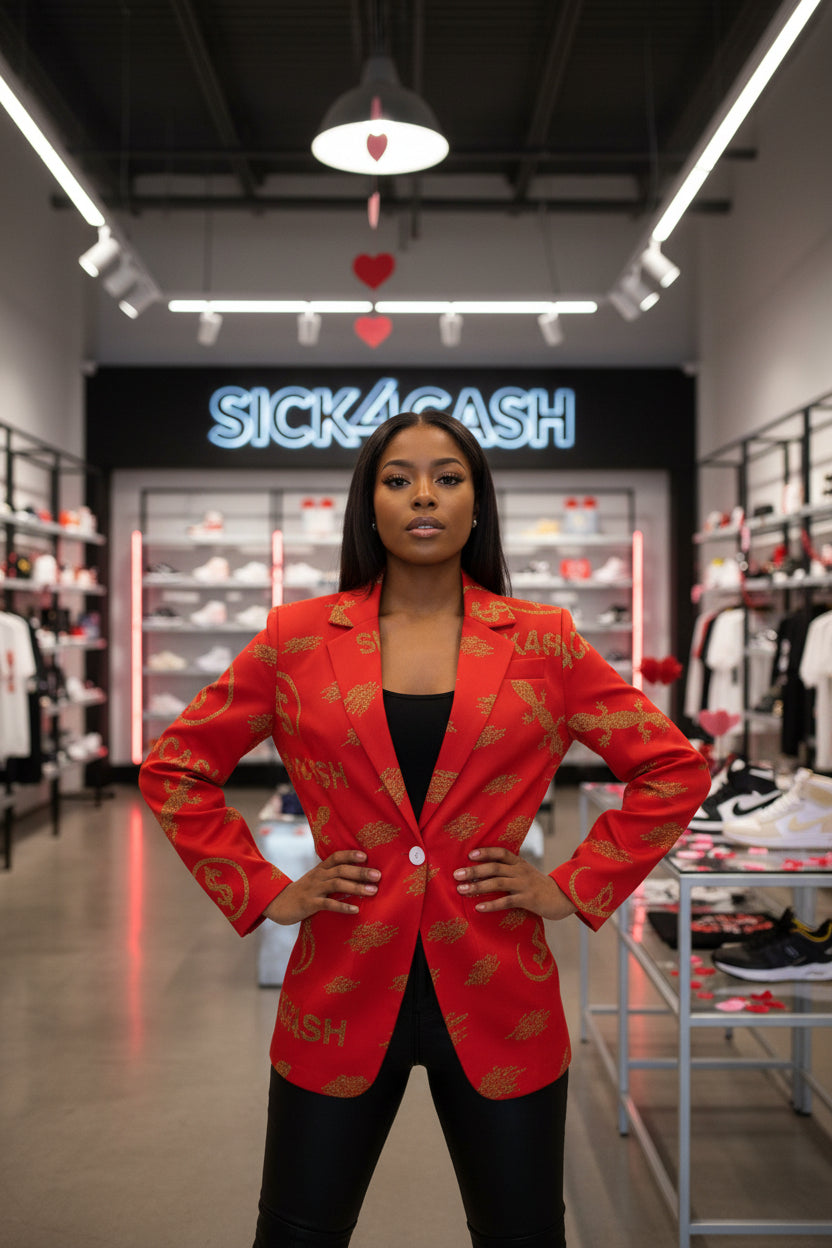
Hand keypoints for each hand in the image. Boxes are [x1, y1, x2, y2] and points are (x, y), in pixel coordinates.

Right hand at [263, 850, 380, 924]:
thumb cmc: (303, 893)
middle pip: (341, 870)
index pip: (336, 857)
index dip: (350, 855)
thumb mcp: (315, 880)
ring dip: (356, 887)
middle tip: (378, 876)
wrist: (278, 904)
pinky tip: (355, 909)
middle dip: (360, 872)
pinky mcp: (309, 904)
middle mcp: (318, 876)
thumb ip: (331, 877)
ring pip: (337, 884)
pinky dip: (343, 906)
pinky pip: (328, 904)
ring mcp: (313, 889)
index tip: (365, 856)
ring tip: (372, 891)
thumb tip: (357, 878)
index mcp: (320, 869)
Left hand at [454, 847, 576, 919]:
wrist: (563, 898)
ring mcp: (524, 885)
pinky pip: (507, 901)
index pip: (501, 853)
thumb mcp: (525, 873)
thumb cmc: (539, 886)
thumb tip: (485, 868)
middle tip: (456, 874)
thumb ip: (509, 869)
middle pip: (495, 867)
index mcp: (519, 863)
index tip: (470, 854)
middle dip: (474, 870)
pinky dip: (491, 904)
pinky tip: (479, 907)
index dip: (486, 852)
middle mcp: (520, 871)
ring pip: (498, 883)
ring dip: (478, 886)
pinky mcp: (528, 900)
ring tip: (462, 889)